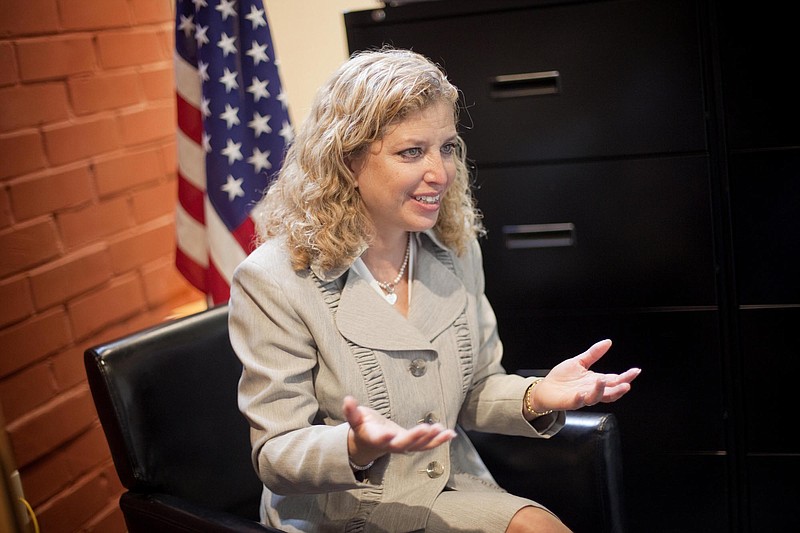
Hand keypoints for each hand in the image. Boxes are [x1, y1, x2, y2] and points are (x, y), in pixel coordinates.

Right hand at [342, 395, 456, 465]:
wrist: (368, 445)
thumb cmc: (362, 428)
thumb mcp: (355, 419)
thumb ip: (351, 412)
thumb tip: (348, 399)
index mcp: (375, 439)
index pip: (379, 440)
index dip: (384, 437)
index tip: (389, 433)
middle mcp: (390, 446)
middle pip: (403, 444)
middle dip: (414, 437)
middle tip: (425, 428)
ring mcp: (402, 446)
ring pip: (418, 447)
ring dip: (432, 440)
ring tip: (444, 431)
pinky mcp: (412, 444)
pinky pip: (426, 445)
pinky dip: (438, 440)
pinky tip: (451, 434)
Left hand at [531, 339, 640, 412]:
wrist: (545, 389)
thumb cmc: (562, 378)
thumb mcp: (579, 362)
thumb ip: (594, 353)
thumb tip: (608, 342)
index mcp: (596, 381)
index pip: (615, 379)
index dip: (626, 376)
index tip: (636, 371)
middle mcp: (591, 390)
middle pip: (610, 392)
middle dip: (619, 389)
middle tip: (626, 384)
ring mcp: (581, 397)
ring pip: (595, 398)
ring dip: (601, 391)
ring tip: (603, 381)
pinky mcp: (570, 401)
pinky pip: (577, 402)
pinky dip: (580, 398)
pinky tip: (582, 394)